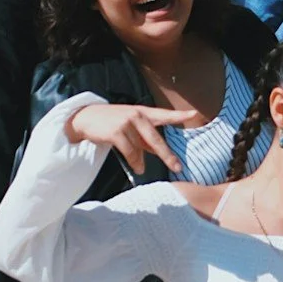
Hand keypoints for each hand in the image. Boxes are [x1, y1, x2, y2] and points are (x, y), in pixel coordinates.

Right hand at [65, 101, 203, 175]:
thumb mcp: (132, 127)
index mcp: (143, 112)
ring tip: (141, 168)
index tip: (195, 114)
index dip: (180, 115)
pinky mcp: (116, 131)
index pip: (165, 114)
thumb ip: (146, 139)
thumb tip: (160, 153)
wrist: (87, 117)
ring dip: (141, 161)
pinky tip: (137, 167)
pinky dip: (134, 161)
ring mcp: (126, 122)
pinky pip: (130, 151)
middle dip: (167, 154)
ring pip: (140, 148)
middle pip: (156, 138)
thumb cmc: (112, 122)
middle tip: (177, 167)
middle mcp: (137, 115)